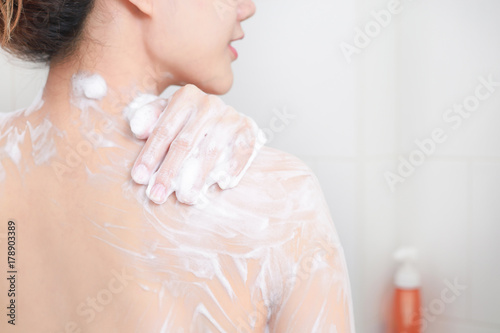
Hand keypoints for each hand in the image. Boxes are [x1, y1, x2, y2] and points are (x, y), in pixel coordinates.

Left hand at [125, 84, 265, 204]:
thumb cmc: (188, 121)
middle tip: (157, 196)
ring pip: (211, 151)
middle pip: (185, 142)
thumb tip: (138, 131)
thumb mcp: (165, 113)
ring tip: (186, 198)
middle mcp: (209, 104)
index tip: (139, 179)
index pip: (164, 130)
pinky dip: (233, 169)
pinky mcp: (247, 129)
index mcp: (185, 97)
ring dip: (197, 177)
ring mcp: (230, 116)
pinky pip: (241, 151)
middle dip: (169, 172)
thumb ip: (148, 117)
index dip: (150, 155)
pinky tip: (221, 184)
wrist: (222, 116)